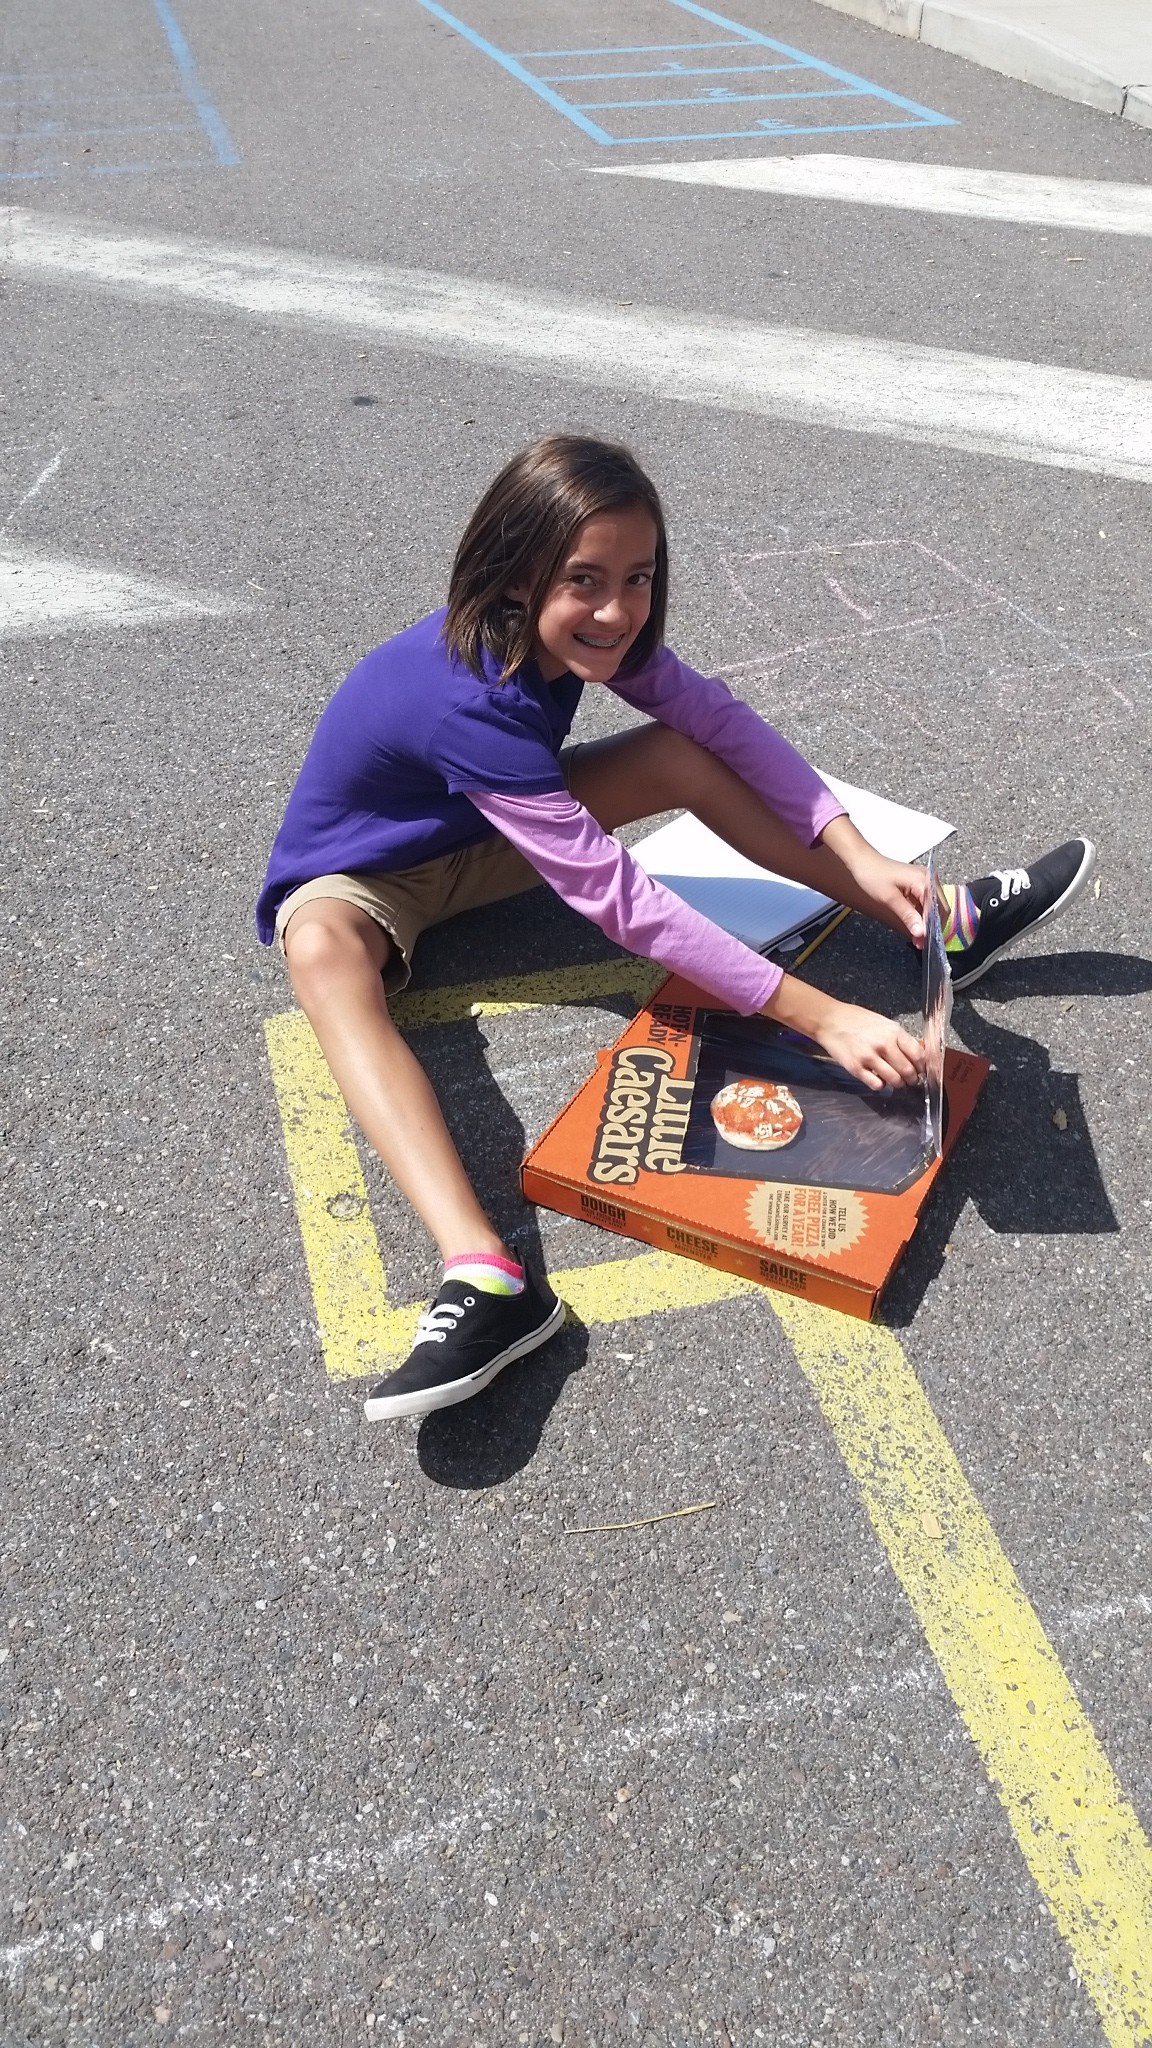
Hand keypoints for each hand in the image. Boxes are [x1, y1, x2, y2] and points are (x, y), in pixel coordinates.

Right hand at [811, 1002, 925, 1091]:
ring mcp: (869, 1058)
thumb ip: (901, 1038)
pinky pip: (876, 1085)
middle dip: (912, 1079)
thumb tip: (920, 1051)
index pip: (918, 1055)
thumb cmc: (857, 1020)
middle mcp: (883, 1045)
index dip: (922, 1066)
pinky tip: (879, 1080)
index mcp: (893, 1032)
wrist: (830, 1021)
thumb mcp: (884, 1023)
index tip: (921, 1070)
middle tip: (911, 1080)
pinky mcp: (856, 1068)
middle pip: (908, 1071)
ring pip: (894, 1080)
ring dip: (898, 1084)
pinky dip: (881, 1085)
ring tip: (896, 1081)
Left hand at [816, 818, 931, 944]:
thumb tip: (921, 933)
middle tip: (920, 943)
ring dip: (926, 922)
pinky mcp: (918, 885)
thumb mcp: (889, 898)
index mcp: (924, 881)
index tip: (923, 943)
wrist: (862, 861)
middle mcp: (928, 880)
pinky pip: (925, 903)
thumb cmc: (873, 876)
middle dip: (931, 927)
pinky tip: (914, 926)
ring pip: (933, 907)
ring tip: (917, 939)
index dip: (931, 928)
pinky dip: (921, 915)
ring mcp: (924, 882)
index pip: (936, 909)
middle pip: (939, 908)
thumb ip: (907, 915)